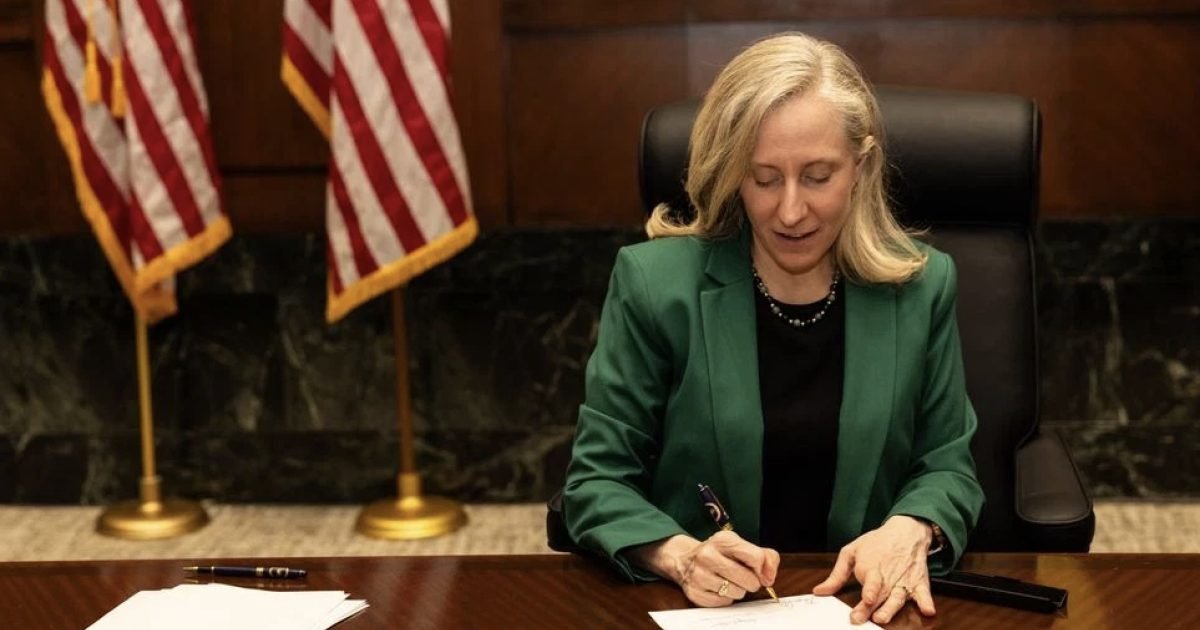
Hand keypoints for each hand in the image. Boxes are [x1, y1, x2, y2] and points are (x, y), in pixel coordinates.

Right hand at [629, 531, 779, 606]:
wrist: (684, 559)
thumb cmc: (719, 553)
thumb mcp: (740, 546)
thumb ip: (765, 556)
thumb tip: (769, 576)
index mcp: (723, 540)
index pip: (756, 557)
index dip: (763, 568)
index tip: (759, 570)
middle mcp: (708, 555)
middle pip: (749, 579)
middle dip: (752, 581)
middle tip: (743, 577)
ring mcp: (700, 574)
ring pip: (738, 592)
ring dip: (738, 590)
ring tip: (729, 581)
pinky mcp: (695, 592)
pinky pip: (724, 602)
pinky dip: (726, 598)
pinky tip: (718, 587)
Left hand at [812, 515, 936, 624]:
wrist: (905, 531)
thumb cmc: (876, 543)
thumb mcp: (851, 552)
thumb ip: (836, 575)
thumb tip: (819, 591)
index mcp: (871, 569)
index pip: (869, 584)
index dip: (866, 593)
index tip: (862, 602)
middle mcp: (888, 577)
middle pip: (879, 595)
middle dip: (871, 608)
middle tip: (863, 619)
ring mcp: (904, 581)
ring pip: (898, 597)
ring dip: (892, 608)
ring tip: (883, 617)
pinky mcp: (918, 583)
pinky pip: (924, 594)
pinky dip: (926, 602)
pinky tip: (928, 610)